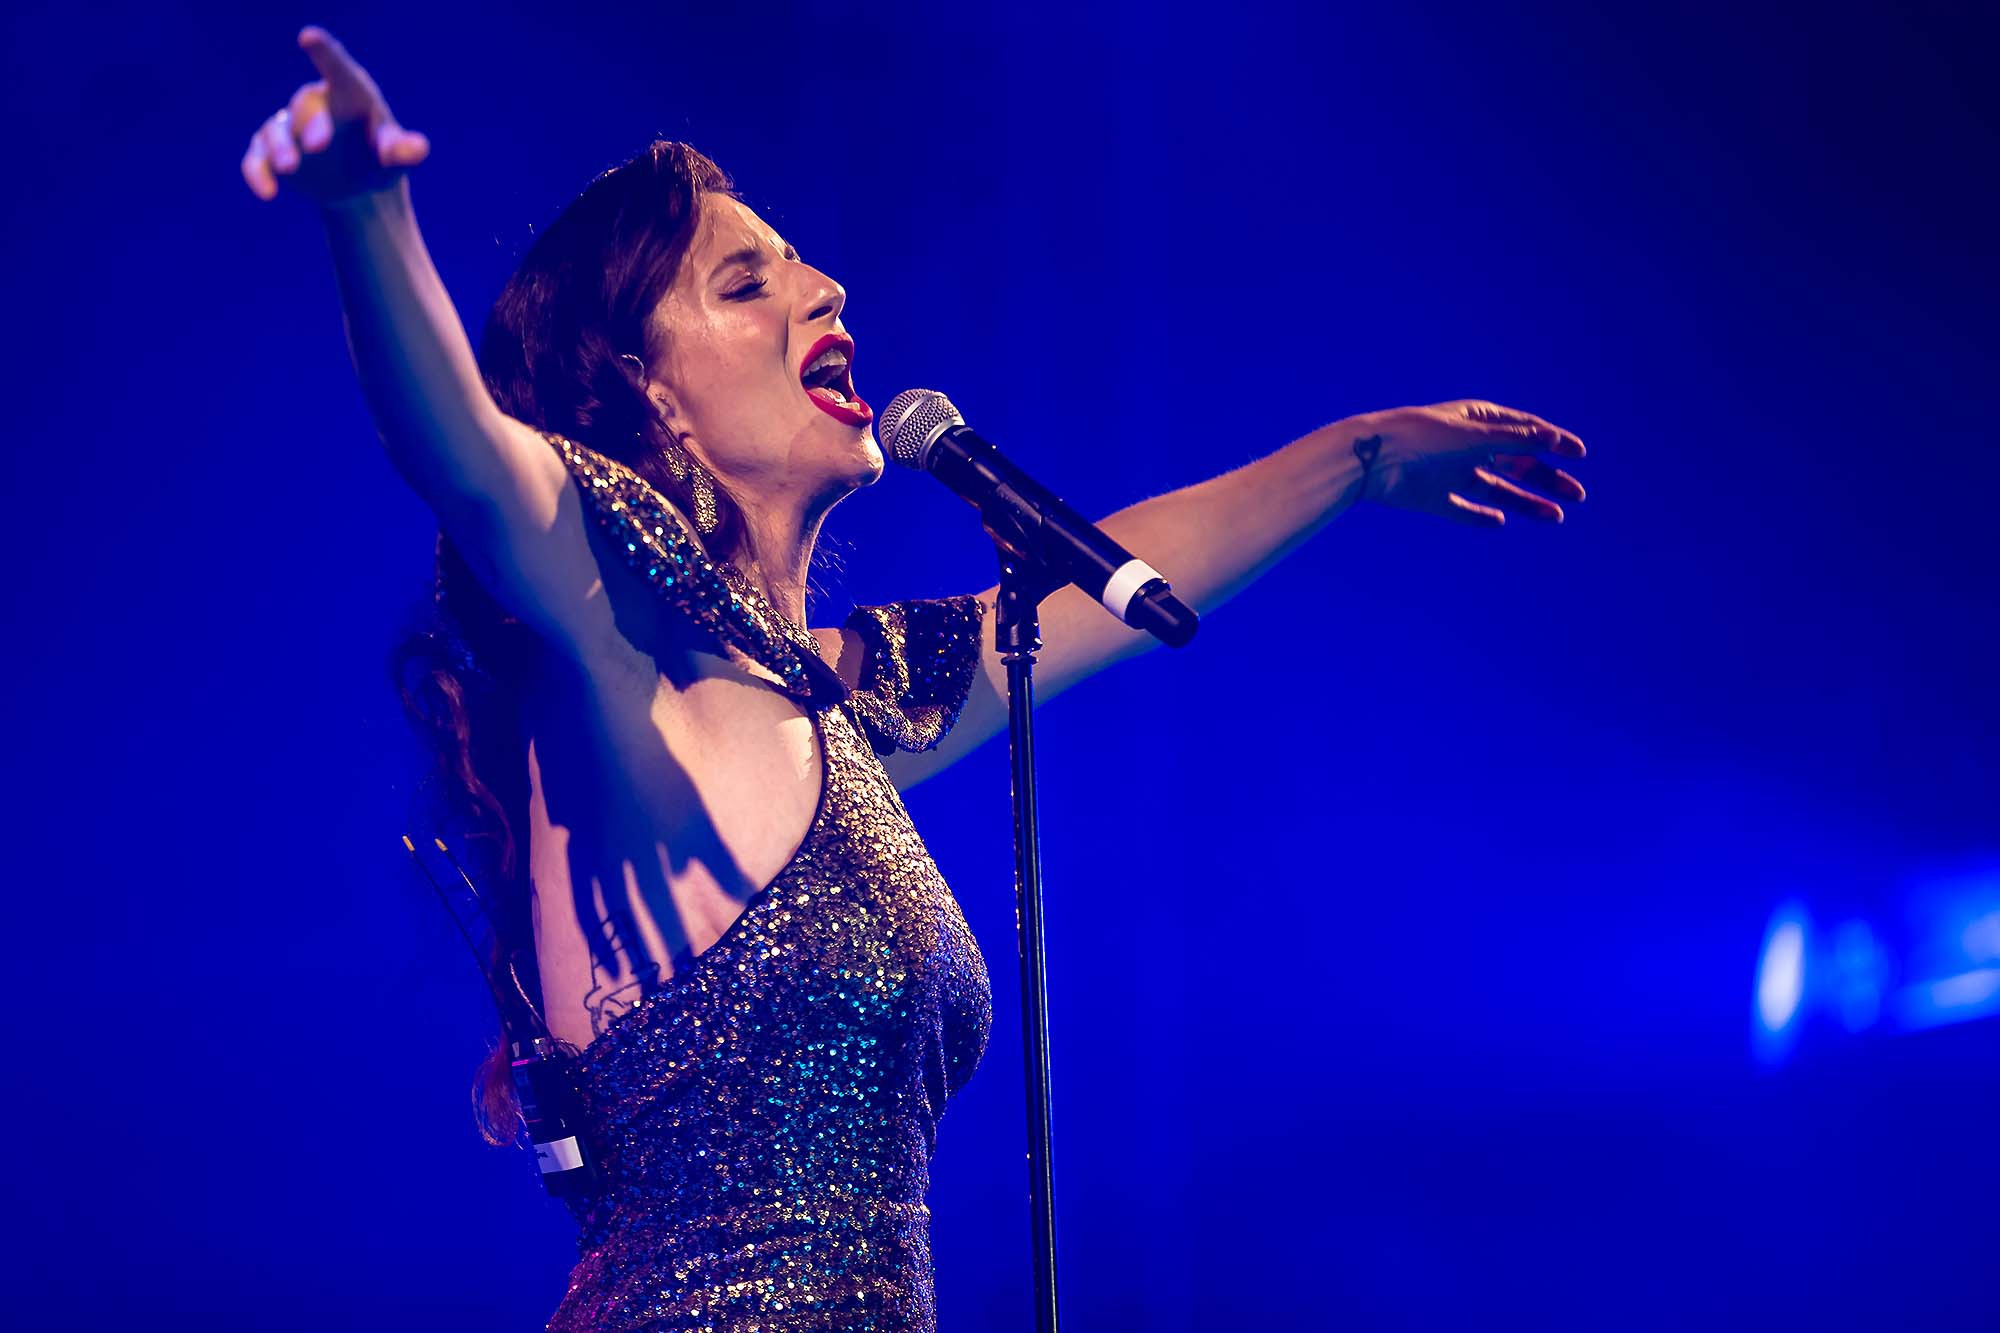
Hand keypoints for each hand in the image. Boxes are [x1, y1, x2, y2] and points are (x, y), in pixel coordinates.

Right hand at [239, 26, 430, 204]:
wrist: (357, 186)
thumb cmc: (379, 159)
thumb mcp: (394, 159)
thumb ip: (403, 152)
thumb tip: (419, 149)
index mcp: (348, 94)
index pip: (337, 68)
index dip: (323, 52)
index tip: (308, 37)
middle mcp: (315, 105)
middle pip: (306, 106)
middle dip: (312, 124)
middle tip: (320, 146)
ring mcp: (290, 129)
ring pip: (277, 131)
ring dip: (281, 148)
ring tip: (290, 169)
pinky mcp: (270, 153)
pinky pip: (257, 158)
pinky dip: (258, 172)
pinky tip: (268, 193)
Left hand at [1343, 400, 1586, 525]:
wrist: (1371, 459)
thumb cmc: (1421, 437)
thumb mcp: (1472, 437)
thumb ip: (1512, 439)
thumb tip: (1553, 438)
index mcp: (1478, 421)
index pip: (1525, 430)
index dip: (1554, 441)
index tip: (1580, 454)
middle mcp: (1467, 447)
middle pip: (1517, 464)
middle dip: (1548, 478)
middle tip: (1578, 495)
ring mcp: (1452, 473)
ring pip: (1498, 490)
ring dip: (1527, 502)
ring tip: (1555, 516)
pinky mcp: (1434, 498)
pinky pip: (1464, 509)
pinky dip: (1480, 516)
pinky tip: (1500, 522)